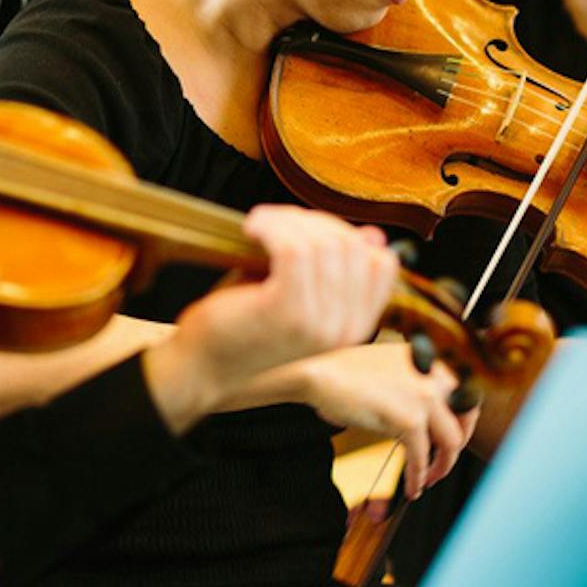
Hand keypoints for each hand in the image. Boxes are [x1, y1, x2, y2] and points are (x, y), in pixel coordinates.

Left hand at [145, 205, 401, 429]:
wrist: (203, 366)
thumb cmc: (247, 323)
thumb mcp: (301, 293)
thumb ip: (336, 268)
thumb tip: (373, 235)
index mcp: (355, 328)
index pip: (383, 265)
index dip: (347, 235)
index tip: (308, 231)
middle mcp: (344, 330)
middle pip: (351, 247)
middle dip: (312, 221)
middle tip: (275, 223)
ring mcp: (317, 323)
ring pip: (321, 243)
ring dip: (286, 220)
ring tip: (259, 225)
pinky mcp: (285, 311)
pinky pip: (292, 247)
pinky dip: (271, 226)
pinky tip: (251, 229)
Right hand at [285, 342, 471, 498]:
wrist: (318, 373)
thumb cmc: (344, 372)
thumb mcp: (390, 369)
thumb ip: (414, 385)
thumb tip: (427, 420)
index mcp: (431, 359)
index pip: (465, 392)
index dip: (463, 421)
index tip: (451, 438)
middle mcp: (434, 374)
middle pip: (468, 417)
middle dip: (458, 445)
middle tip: (443, 463)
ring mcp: (425, 396)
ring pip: (452, 442)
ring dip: (442, 466)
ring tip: (427, 480)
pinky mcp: (409, 419)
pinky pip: (422, 457)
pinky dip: (418, 476)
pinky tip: (412, 487)